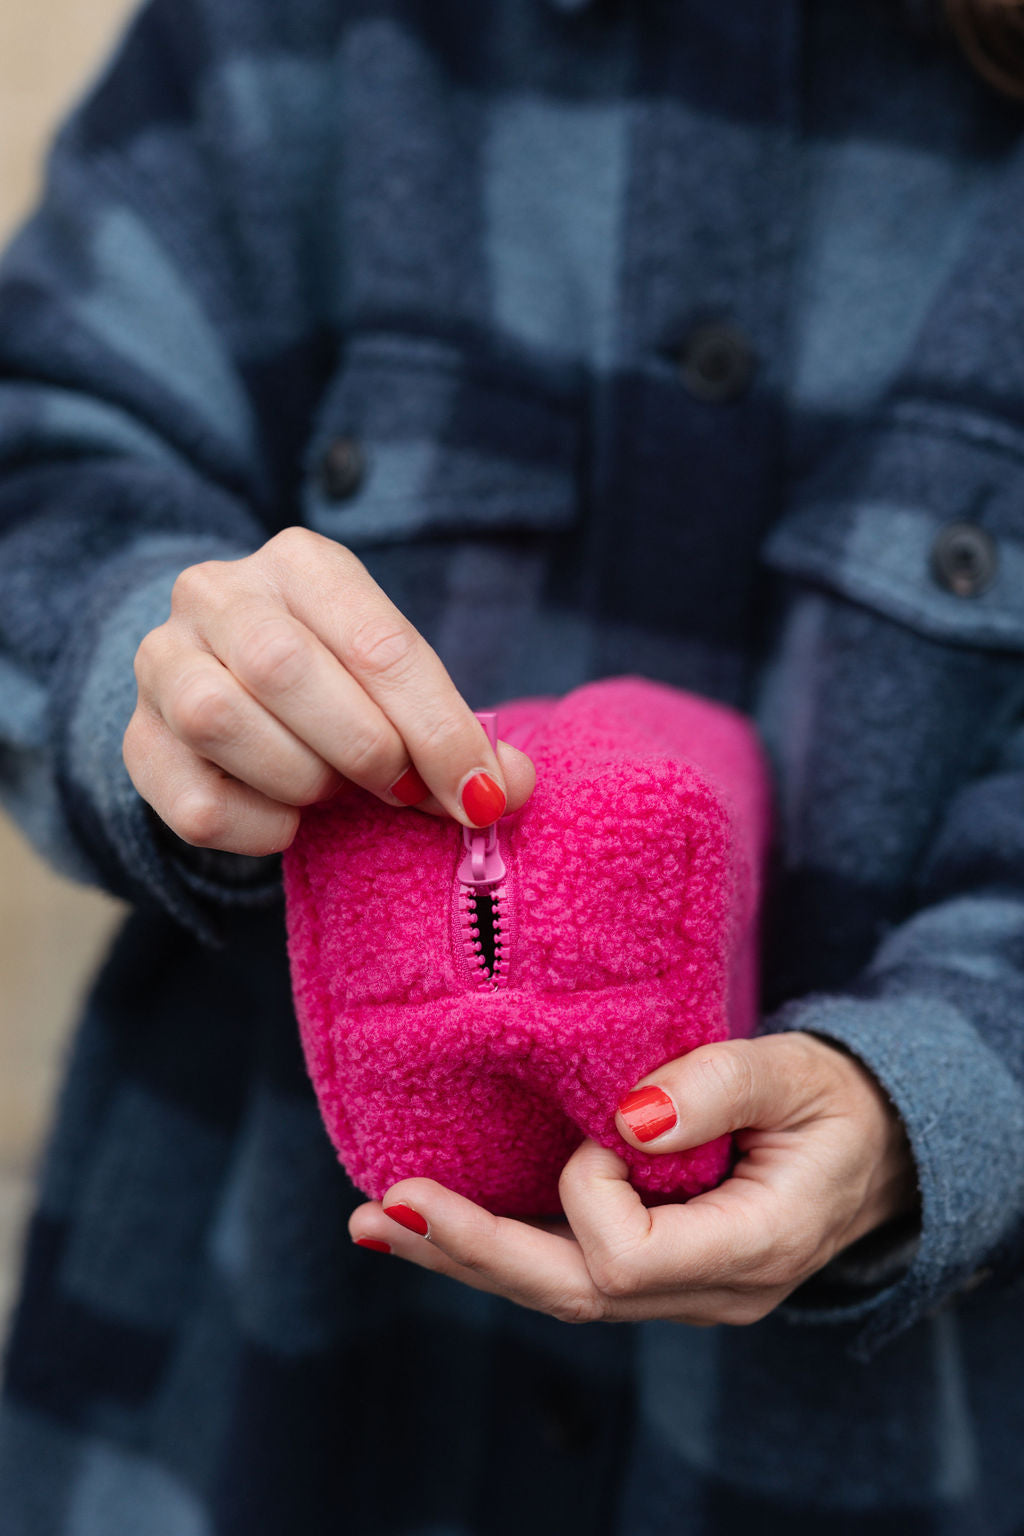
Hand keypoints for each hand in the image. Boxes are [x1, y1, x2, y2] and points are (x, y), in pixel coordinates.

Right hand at [124, 527, 534, 854]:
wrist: (227, 683)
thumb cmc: (337, 685)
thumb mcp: (398, 686)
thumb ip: (454, 734)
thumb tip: (503, 791)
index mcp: (302, 564)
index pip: (377, 643)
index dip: (438, 730)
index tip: (478, 795)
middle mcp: (217, 594)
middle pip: (284, 667)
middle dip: (363, 747)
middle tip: (400, 790)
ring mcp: (163, 662)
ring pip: (221, 721)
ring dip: (301, 780)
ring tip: (331, 792)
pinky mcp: (136, 740)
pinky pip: (193, 800)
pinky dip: (257, 828)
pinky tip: (286, 820)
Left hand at [348, 1032, 918, 1323]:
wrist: (876, 1147)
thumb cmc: (839, 1102)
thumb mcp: (796, 1073)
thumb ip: (718, 1088)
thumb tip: (626, 1121)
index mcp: (752, 1249)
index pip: (628, 1259)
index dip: (594, 1190)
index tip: (612, 1121)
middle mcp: (708, 1292)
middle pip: (569, 1293)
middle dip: (471, 1247)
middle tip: (381, 1212)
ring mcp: (681, 1292)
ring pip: (557, 1291)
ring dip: (466, 1252)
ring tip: (378, 1221)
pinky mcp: (657, 1269)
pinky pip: (568, 1268)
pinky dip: (500, 1244)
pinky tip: (440, 1224)